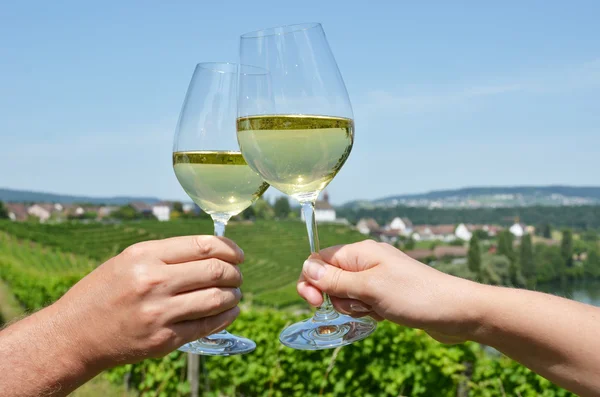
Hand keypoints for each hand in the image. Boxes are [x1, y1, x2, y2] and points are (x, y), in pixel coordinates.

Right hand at [52, 235, 244, 368]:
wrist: (74, 334)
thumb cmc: (104, 292)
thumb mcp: (128, 260)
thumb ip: (167, 255)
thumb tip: (212, 252)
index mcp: (145, 255)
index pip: (203, 246)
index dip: (229, 248)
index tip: (238, 254)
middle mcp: (154, 281)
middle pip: (215, 271)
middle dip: (234, 273)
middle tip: (237, 276)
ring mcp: (159, 312)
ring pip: (217, 299)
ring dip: (234, 295)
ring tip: (234, 294)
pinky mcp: (163, 339)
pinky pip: (207, 325)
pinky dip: (226, 316)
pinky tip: (230, 311)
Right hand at [297, 240, 479, 343]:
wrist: (457, 311)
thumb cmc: (415, 296)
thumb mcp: (369, 288)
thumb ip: (336, 280)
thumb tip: (307, 268)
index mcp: (360, 252)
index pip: (319, 260)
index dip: (311, 281)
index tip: (318, 303)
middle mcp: (366, 261)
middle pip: (330, 279)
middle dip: (336, 298)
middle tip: (359, 306)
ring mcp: (376, 278)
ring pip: (345, 295)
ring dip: (354, 308)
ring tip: (377, 311)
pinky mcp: (385, 294)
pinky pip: (362, 303)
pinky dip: (366, 312)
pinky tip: (383, 316)